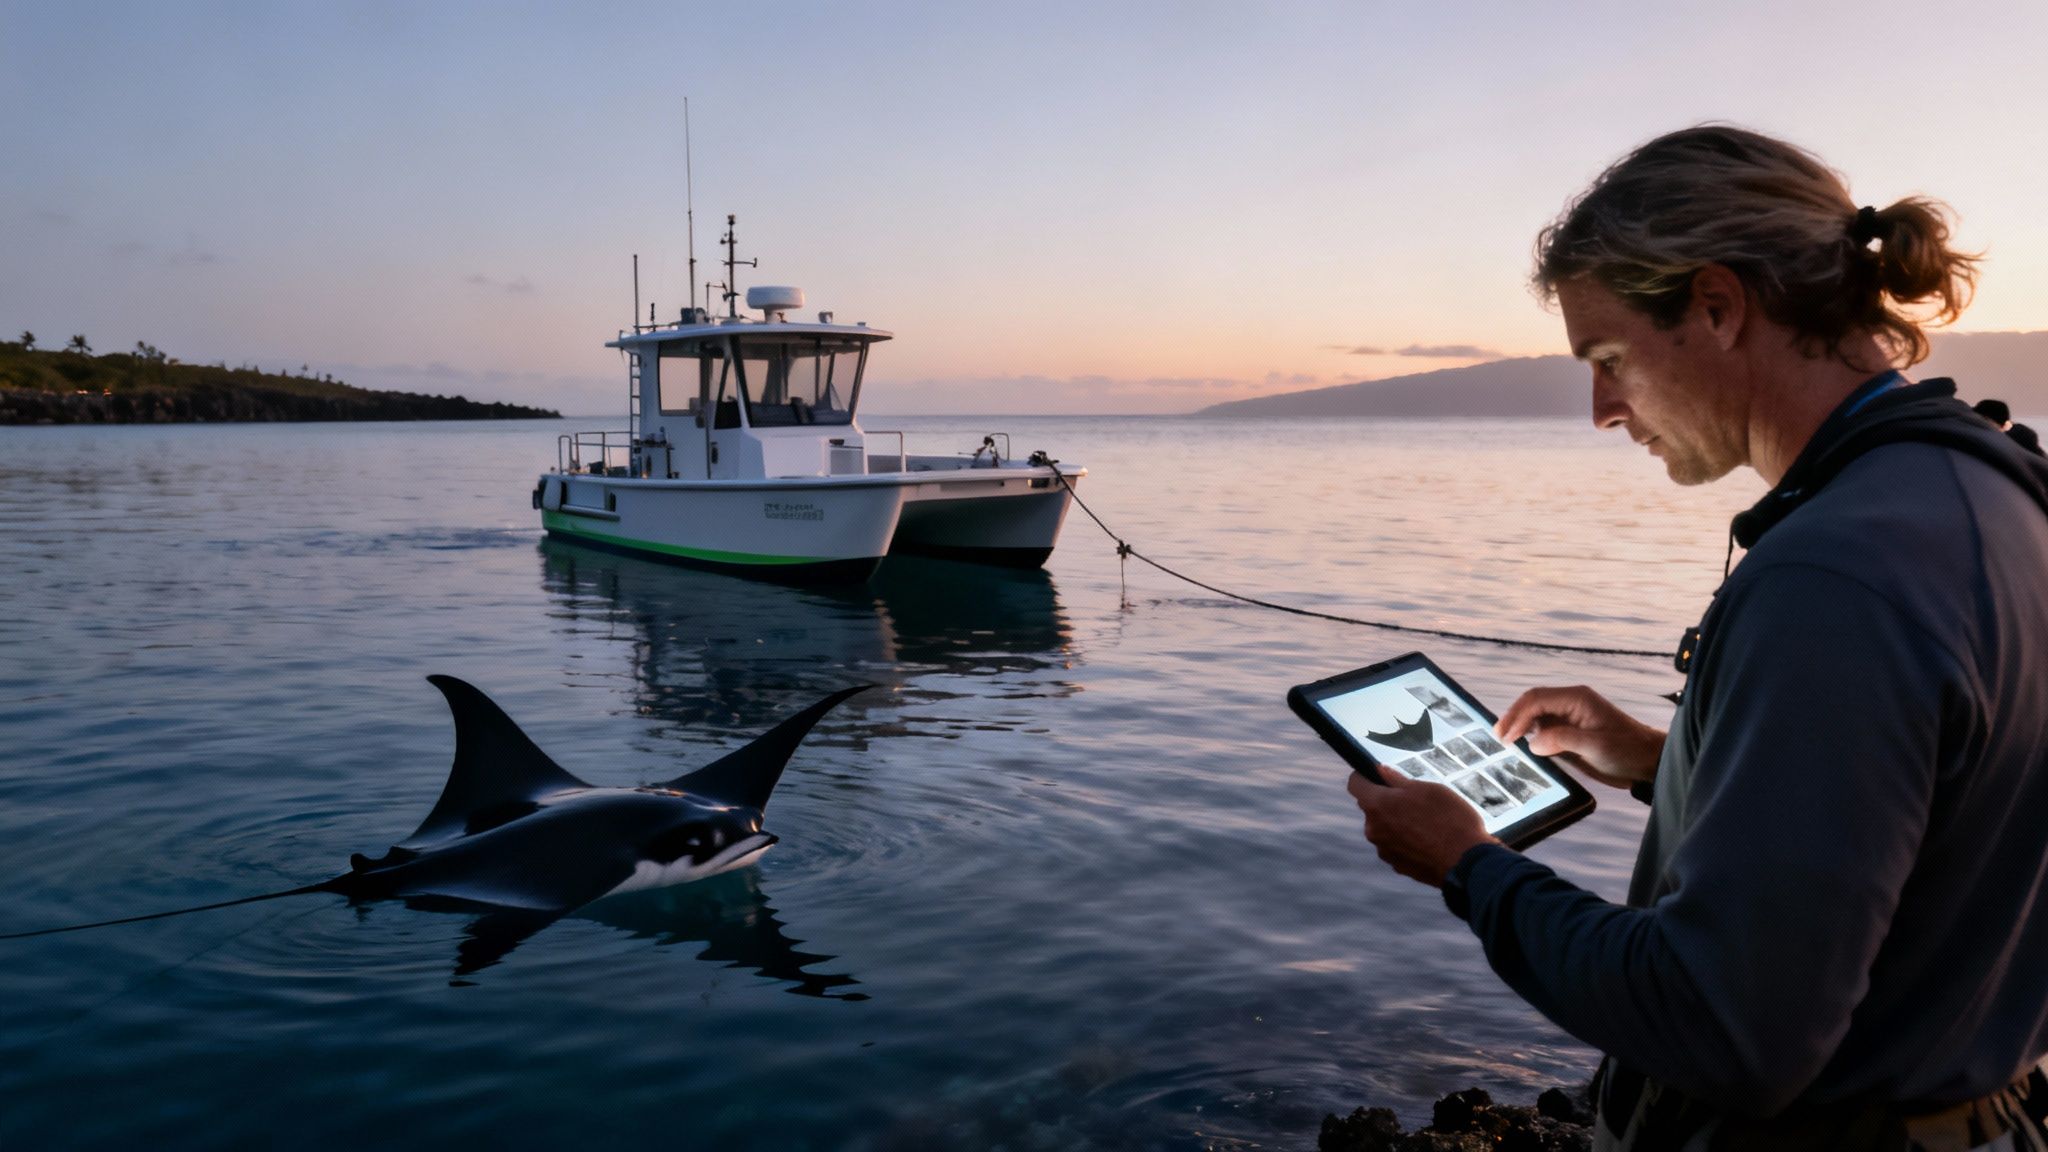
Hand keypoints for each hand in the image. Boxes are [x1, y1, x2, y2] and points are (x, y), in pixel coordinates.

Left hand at [1347, 769, 1496, 887]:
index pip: (1355, 784)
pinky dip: (1407, 840)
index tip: (1378, 774)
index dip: (1365, 775)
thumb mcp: (1428, 789)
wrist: (1468, 864)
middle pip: (1371, 808)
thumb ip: (1398, 780)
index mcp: (1377, 806)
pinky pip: (1396, 846)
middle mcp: (1374, 830)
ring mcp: (1384, 850)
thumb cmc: (1450, 820)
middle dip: (1387, 801)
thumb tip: (1380, 771)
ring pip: (1385, 828)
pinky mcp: (1398, 866)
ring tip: (1428, 822)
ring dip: (1398, 822)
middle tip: (1415, 799)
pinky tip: (1430, 839)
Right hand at [1493, 685, 1663, 788]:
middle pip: (1532, 704)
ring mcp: (1569, 719)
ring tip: (1505, 744)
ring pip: (1535, 717)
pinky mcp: (1570, 734)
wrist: (1648, 762)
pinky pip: (1544, 731)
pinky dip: (1530, 738)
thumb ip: (1562, 740)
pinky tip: (1522, 749)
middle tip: (1497, 738)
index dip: (1517, 716)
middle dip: (1513, 718)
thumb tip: (1532, 742)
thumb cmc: (1628, 750)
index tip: (1506, 737)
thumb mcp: (1596, 746)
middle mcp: (1570, 704)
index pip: (1536, 699)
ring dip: (1519, 728)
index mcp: (1576, 699)